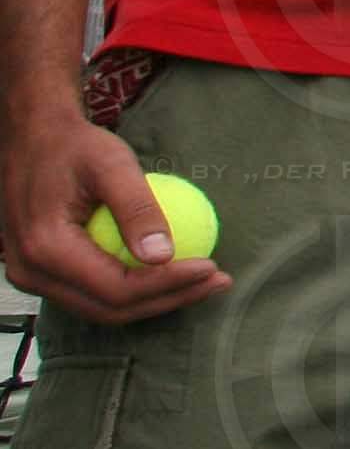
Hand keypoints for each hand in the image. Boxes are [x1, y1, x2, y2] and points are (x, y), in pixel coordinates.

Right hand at [0, 107, 230, 322]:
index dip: (168, 284)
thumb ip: (136, 209)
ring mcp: (32, 277)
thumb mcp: (110, 163)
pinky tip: (172, 273)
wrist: (31, 139)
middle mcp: (31, 273)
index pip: (116, 288)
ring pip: (102, 308)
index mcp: (45, 248)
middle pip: (110, 309)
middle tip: (217, 281)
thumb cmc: (72, 145)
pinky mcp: (42, 273)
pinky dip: (134, 290)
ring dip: (155, 300)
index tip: (211, 266)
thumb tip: (163, 255)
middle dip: (169, 299)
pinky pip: (92, 293)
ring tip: (203, 282)